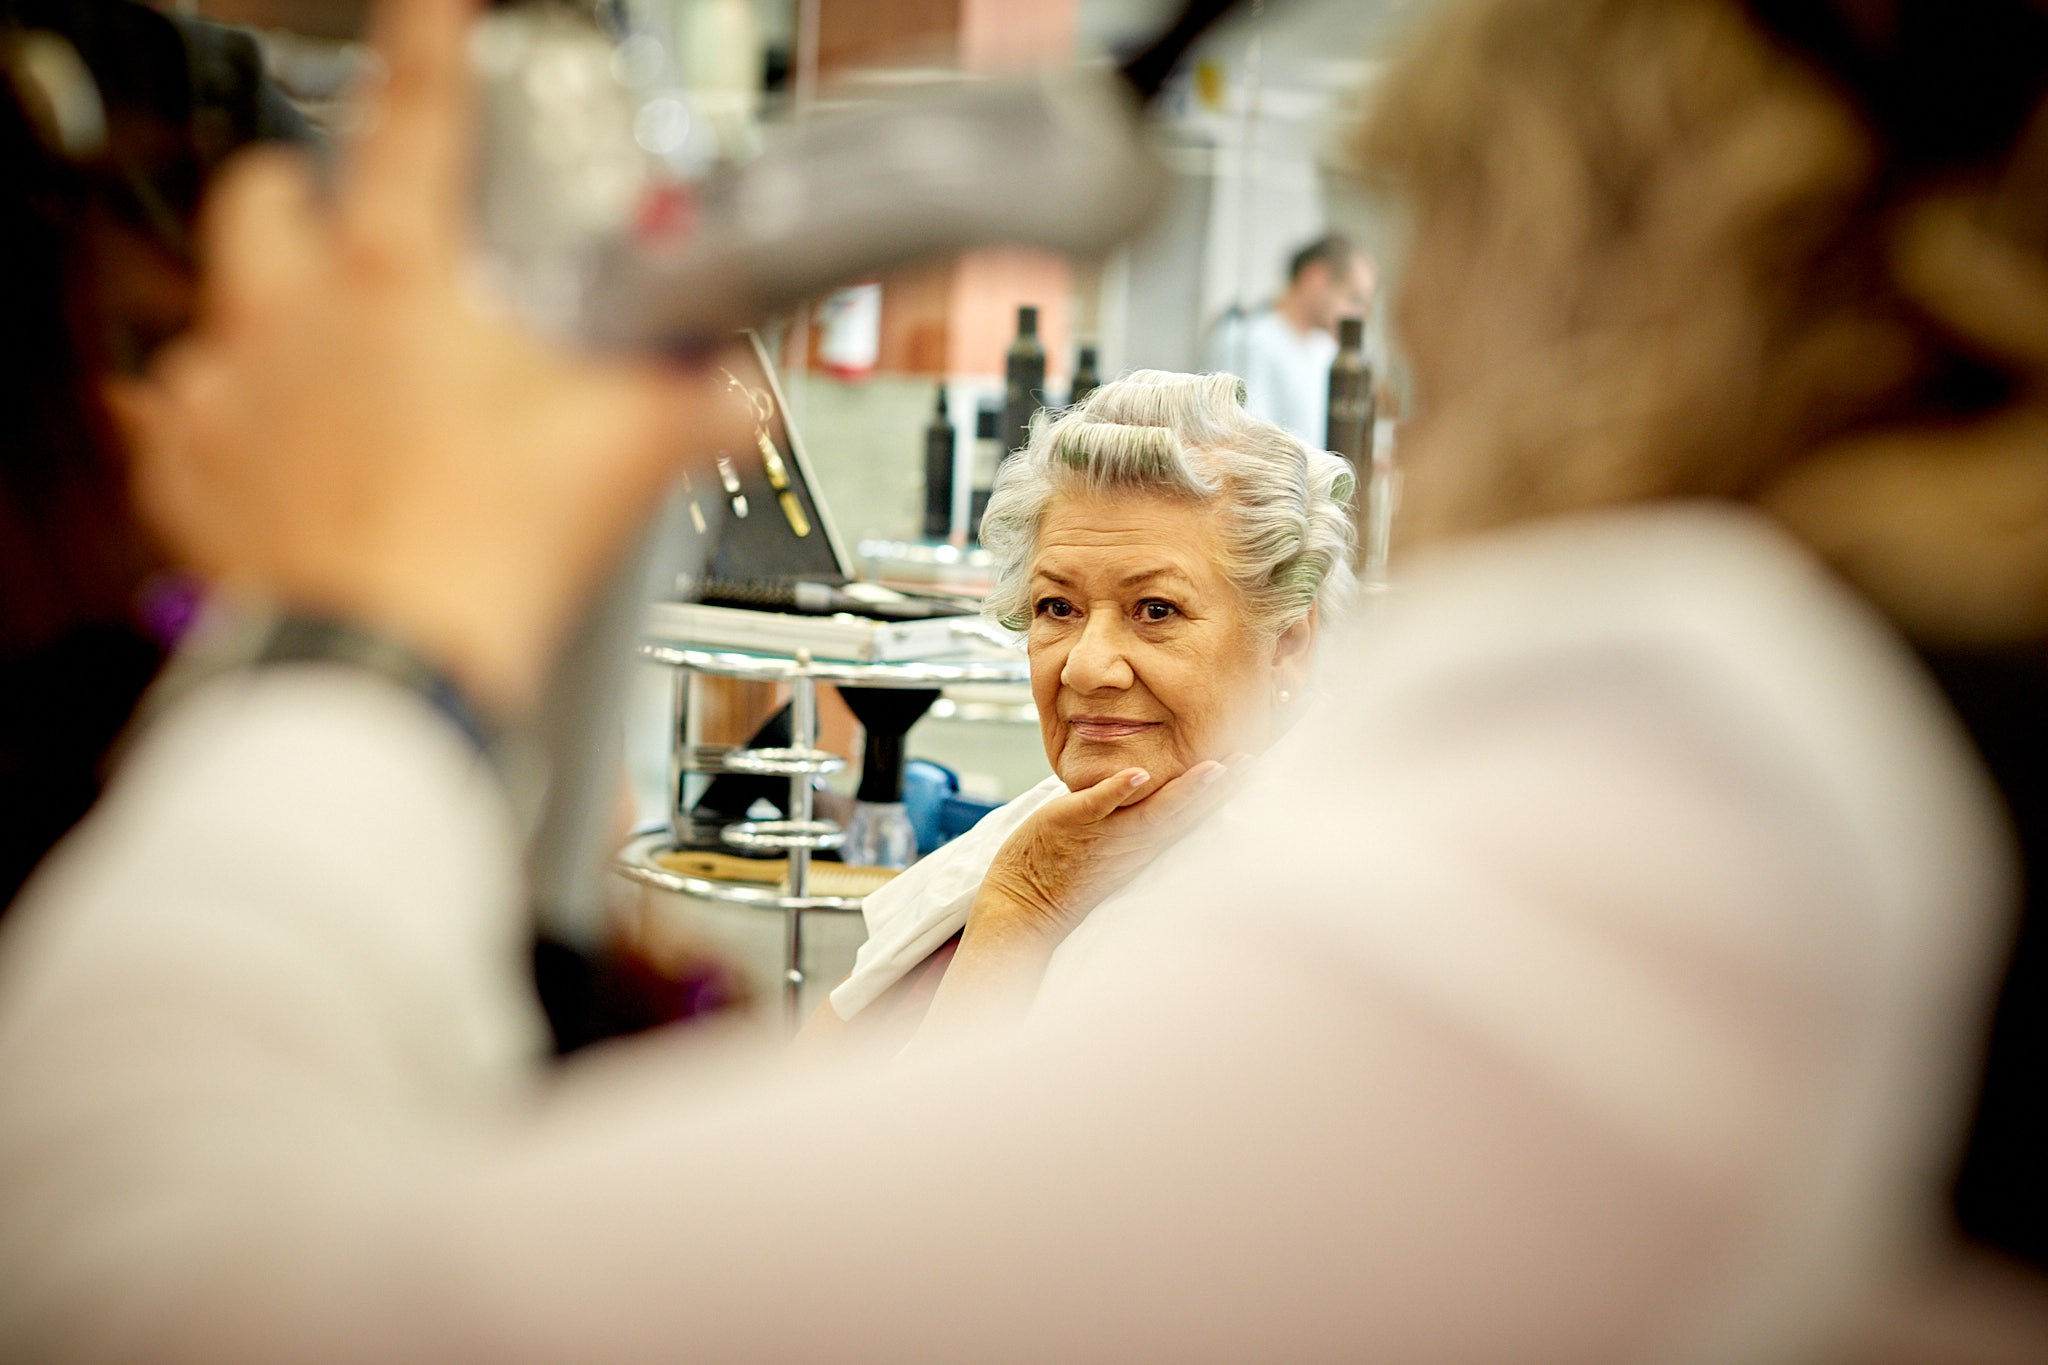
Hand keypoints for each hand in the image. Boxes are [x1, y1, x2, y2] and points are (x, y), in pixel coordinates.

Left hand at [115, 0, 749, 719]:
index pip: (417, 120)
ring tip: (320, 361)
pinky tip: (265, 450)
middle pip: (266, 193)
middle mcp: (292, 314)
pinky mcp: (187, 471)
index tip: (429, 11)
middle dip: (306, 193)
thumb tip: (741, 394)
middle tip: (354, 227)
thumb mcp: (622, 456)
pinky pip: (170, 419)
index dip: (430, 45)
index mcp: (399, 280)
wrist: (381, 664)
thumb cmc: (481, 552)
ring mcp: (228, 391)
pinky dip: (213, 424)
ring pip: (216, 309)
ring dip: (263, 321)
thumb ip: (694, 404)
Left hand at [970, 755, 1251, 952]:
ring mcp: (1103, 835)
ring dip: (1183, 791)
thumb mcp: (1114, 849)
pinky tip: (1137, 775)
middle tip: (1254, 761)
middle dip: (1220, 788)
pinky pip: (1096, 806)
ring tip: (1215, 768)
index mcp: (1145, 846)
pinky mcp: (1070, 824)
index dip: (1222, 793)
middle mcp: (1132, 843)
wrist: (1020, 905)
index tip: (1254, 764)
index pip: (1191, 816)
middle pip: (1184, 813)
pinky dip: (1115, 790)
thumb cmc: (1066, 872)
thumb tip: (1155, 786)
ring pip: (1151, 811)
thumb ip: (1136, 819)